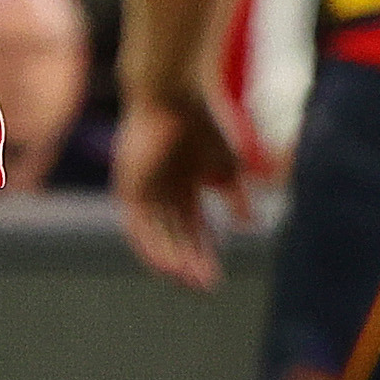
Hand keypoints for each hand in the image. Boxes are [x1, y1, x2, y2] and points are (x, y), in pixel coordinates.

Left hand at [114, 85, 249, 292]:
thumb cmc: (203, 119)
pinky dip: (151, 246)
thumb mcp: (228, 164)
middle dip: (191, 260)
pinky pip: (137, 226)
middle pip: (176, 235)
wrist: (175, 94)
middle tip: (207, 285)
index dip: (206, 250)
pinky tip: (168, 265)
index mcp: (186, 182)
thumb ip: (236, 194)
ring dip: (172, 259)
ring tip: (189, 280)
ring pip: (156, 235)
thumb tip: (252, 225)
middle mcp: (163, 188)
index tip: (218, 275)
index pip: (195, 226)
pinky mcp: (128, 186)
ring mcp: (144, 188)